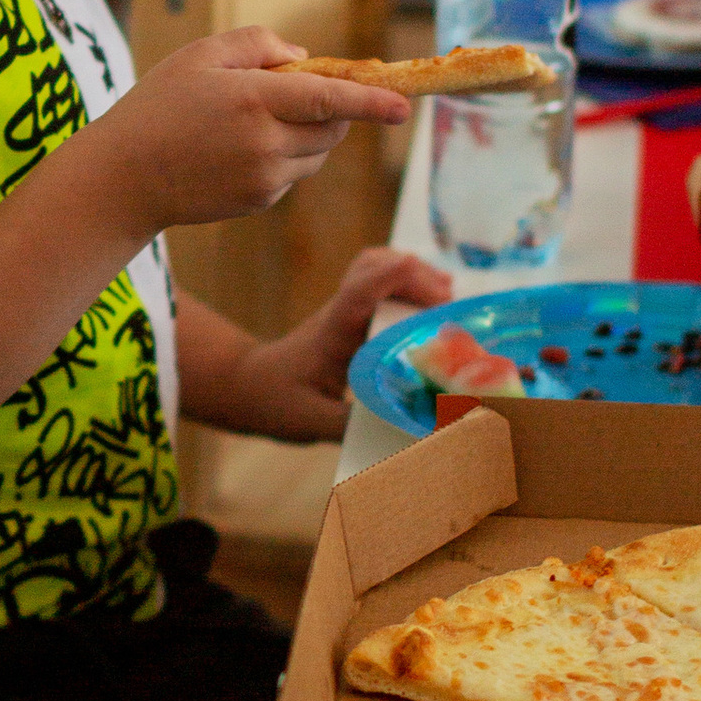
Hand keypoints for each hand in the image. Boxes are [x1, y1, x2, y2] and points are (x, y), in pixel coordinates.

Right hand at [92, 29, 407, 239]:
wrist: (123, 178)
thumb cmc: (157, 107)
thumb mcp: (199, 56)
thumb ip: (257, 44)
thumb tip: (306, 59)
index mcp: (252, 100)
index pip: (329, 99)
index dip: (370, 102)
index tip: (403, 106)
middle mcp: (265, 143)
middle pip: (332, 127)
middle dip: (331, 109)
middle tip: (294, 92)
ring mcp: (264, 178)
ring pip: (316, 153)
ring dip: (308, 133)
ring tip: (252, 121)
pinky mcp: (259, 201)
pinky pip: (292, 173)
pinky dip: (282, 156)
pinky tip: (237, 150)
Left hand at [214, 246, 455, 443]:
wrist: (250, 385)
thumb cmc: (276, 401)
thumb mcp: (310, 421)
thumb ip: (351, 425)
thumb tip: (402, 432)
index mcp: (331, 333)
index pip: (358, 294)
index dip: (393, 280)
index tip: (435, 285)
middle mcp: (341, 312)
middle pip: (374, 268)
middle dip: (416, 277)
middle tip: (450, 303)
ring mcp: (347, 309)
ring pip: (379, 268)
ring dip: (415, 276)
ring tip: (448, 300)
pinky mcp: (354, 314)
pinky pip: (382, 284)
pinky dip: (409, 284)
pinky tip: (432, 305)